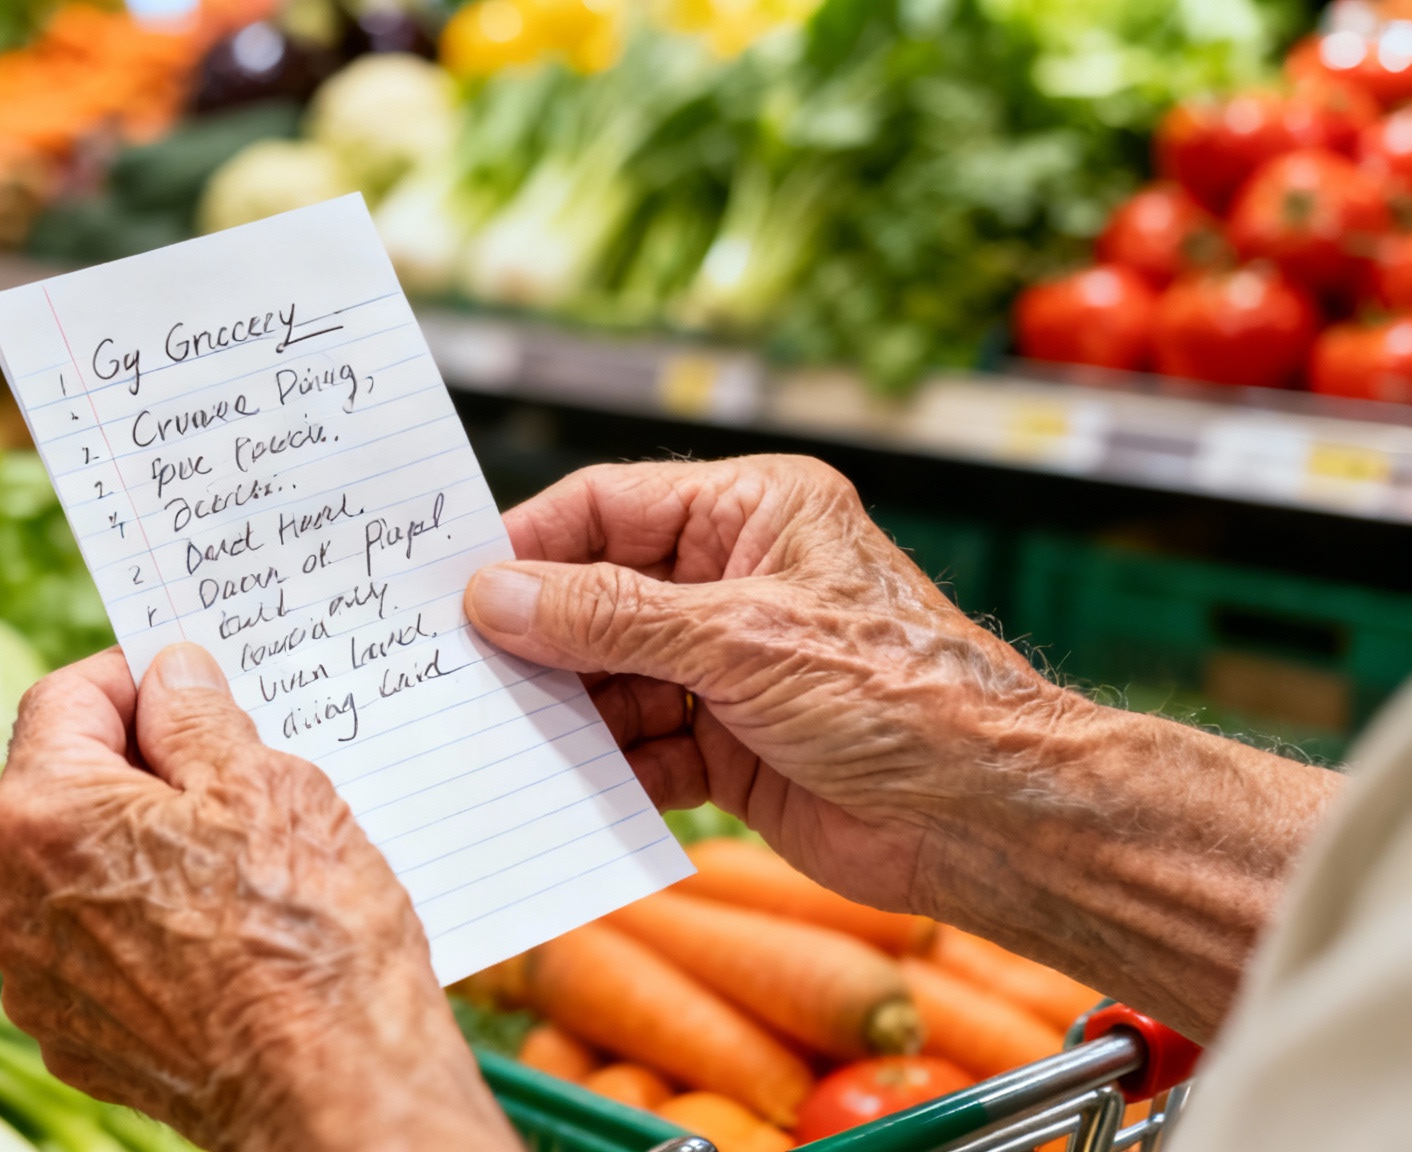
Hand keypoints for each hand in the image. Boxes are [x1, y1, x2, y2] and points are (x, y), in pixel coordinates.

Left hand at [0, 643, 517, 1151]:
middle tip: (235, 779)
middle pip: (63, 787)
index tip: (192, 687)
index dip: (136, 679)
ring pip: (79, 870)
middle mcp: (8, 899)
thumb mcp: (265, 783)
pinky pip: (95, 946)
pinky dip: (144, 925)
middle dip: (141, 770)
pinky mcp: (71, 1038)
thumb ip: (196, 713)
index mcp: (42, 815)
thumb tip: (169, 675)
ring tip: (239, 867)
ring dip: (141, 850)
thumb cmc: (305, 935)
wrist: (331, 1093)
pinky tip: (220, 936)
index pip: (65, 698)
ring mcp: (35, 980)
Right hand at [465, 456, 1069, 911]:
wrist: (987, 819)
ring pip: (613, 677)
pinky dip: (608, 767)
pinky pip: (642, 746)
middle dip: (540, 638)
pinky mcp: (731, 744)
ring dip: (568, 710)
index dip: (532, 543)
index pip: (611, 506)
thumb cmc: (900, 694)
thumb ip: (608, 616)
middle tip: (460, 671)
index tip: (458, 586)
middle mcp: (736, 581)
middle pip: (600, 596)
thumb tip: (495, 596)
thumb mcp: (739, 639)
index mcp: (753, 513)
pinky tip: (567, 787)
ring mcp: (731, 666)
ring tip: (505, 737)